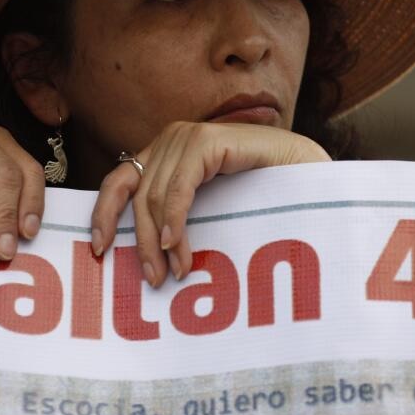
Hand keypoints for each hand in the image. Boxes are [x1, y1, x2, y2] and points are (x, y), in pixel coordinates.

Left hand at [89, 122, 329, 287]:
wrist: (315, 175)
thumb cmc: (266, 197)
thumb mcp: (210, 209)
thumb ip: (178, 218)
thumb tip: (143, 257)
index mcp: (167, 153)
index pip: (118, 181)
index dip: (104, 215)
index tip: (99, 251)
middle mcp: (173, 139)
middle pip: (134, 194)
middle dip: (139, 240)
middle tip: (150, 278)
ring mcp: (190, 136)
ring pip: (154, 195)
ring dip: (161, 239)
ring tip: (174, 271)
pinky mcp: (208, 140)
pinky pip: (180, 187)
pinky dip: (175, 218)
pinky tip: (178, 245)